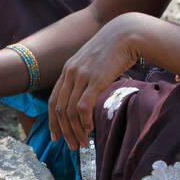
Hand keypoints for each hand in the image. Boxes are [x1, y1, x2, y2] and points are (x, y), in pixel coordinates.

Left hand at [48, 14, 146, 149]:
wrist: (127, 33)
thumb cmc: (114, 49)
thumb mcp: (93, 62)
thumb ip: (85, 77)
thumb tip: (86, 96)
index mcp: (67, 70)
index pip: (53, 100)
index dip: (53, 121)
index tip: (56, 136)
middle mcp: (70, 73)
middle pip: (60, 109)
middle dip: (64, 131)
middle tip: (71, 146)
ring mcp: (82, 76)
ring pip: (71, 111)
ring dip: (75, 130)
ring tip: (82, 143)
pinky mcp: (95, 79)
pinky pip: (83, 106)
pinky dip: (84, 121)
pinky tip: (90, 129)